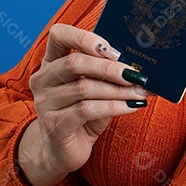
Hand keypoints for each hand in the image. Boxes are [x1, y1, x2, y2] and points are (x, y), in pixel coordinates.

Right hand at [17, 23, 149, 185]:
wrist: (63, 151)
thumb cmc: (82, 114)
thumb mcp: (94, 88)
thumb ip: (106, 74)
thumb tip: (141, 66)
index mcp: (51, 62)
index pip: (59, 35)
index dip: (84, 37)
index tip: (113, 49)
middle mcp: (43, 79)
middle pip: (74, 63)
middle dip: (109, 68)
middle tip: (135, 73)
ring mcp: (45, 103)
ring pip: (84, 88)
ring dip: (118, 89)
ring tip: (139, 92)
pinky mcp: (54, 125)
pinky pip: (86, 110)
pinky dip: (113, 107)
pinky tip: (131, 107)